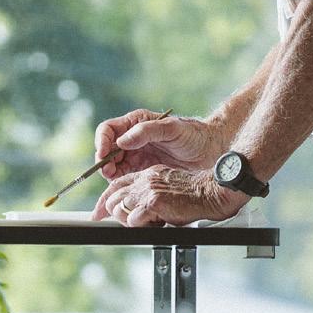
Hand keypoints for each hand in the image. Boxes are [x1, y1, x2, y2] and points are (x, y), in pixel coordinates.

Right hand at [93, 109, 221, 180]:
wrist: (211, 152)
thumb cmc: (194, 135)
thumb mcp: (171, 128)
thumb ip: (146, 131)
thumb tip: (122, 141)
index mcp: (137, 123)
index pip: (108, 130)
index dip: (101, 141)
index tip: (103, 155)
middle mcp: (134, 140)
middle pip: (107, 150)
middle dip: (103, 161)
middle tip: (109, 172)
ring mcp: (138, 157)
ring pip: (113, 166)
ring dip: (110, 174)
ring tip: (117, 181)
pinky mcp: (143, 173)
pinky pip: (125, 179)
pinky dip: (120, 185)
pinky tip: (125, 189)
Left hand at [93, 166, 248, 226]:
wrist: (208, 194)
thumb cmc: (192, 195)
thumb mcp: (166, 188)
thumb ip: (149, 194)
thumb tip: (134, 211)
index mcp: (147, 174)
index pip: (117, 185)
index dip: (104, 200)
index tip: (96, 213)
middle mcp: (145, 179)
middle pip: (114, 197)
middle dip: (110, 213)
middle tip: (108, 222)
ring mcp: (148, 189)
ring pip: (120, 209)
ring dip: (126, 221)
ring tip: (141, 223)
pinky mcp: (153, 202)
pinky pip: (134, 220)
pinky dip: (138, 226)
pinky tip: (151, 225)